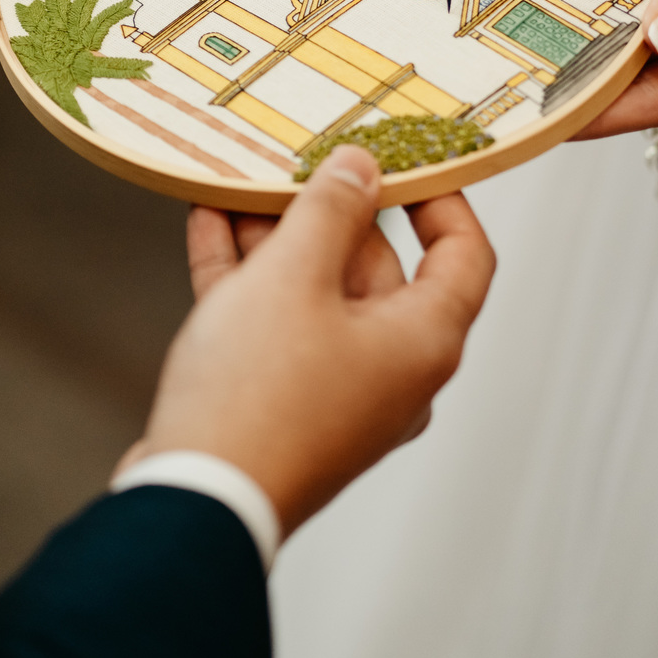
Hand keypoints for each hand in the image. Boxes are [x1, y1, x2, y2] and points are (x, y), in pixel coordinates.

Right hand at [124, 146, 495, 534]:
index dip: (443, 197)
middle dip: (331, 208)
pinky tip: (209, 222)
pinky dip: (247, 274)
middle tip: (297, 155)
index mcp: (423, 341)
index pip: (464, 255)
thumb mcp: (293, 276)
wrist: (193, 503)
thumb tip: (360, 167)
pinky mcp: (283, 405)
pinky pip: (275, 322)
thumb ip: (329, 209)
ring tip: (240, 178)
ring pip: (316, 291)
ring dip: (278, 235)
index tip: (409, 155)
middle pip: (377, 267)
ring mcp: (336, 390)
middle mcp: (391, 370)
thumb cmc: (256, 397)